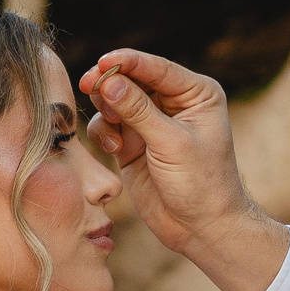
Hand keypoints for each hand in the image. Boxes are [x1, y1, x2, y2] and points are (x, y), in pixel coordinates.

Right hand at [79, 50, 289, 290]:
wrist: (201, 228)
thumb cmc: (200, 184)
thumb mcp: (171, 143)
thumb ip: (138, 110)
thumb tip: (108, 80)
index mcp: (196, 93)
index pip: (156, 68)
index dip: (127, 62)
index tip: (102, 62)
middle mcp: (173, 103)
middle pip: (131, 78)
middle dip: (109, 83)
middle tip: (88, 86)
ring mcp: (151, 122)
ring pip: (115, 99)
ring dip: (106, 108)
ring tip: (112, 127)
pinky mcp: (133, 142)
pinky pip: (108, 125)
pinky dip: (104, 131)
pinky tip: (115, 148)